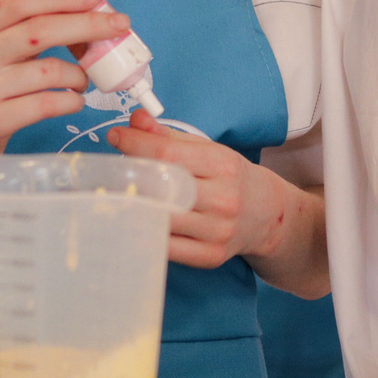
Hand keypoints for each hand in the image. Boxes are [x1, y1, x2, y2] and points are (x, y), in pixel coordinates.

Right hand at [0, 0, 126, 154]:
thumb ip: (24, 33)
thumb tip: (85, 17)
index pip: (21, 1)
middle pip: (40, 30)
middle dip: (87, 24)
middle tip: (117, 25)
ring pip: (49, 71)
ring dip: (79, 74)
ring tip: (83, 80)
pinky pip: (46, 104)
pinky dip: (71, 101)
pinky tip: (73, 100)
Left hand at [107, 108, 307, 270]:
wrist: (267, 215)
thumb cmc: (231, 178)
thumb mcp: (208, 150)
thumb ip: (169, 136)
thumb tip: (135, 121)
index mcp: (223, 165)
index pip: (169, 154)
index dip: (136, 144)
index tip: (115, 137)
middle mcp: (224, 199)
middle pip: (164, 187)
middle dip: (131, 177)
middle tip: (110, 170)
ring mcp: (218, 231)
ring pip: (163, 220)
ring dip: (134, 207)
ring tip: (117, 196)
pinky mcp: (210, 256)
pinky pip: (168, 248)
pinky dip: (148, 234)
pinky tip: (136, 222)